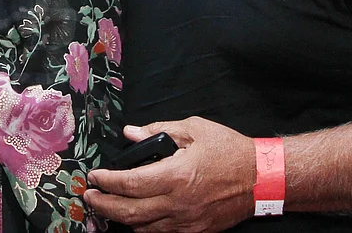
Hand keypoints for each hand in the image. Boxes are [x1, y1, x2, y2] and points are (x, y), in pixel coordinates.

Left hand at [85, 117, 255, 232]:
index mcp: (176, 175)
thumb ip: (160, 130)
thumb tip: (132, 133)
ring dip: (120, 218)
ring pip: (142, 227)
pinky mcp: (194, 230)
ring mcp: (186, 221)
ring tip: (107, 207)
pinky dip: (142, 227)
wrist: (261, 178)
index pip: (130, 183)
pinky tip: (134, 218)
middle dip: (103, 205)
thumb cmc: (230, 151)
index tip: (95, 176)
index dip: (107, 181)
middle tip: (90, 197)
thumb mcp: (195, 129)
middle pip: (129, 212)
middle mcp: (178, 202)